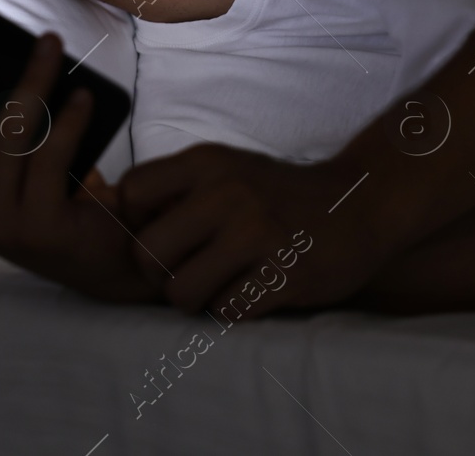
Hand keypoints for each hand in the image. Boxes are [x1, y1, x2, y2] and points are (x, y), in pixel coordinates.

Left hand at [118, 144, 396, 317]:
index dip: (137, 223)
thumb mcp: (228, 169)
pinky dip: (232, 311)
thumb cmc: (279, 194)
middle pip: (146, 253)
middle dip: (160, 274)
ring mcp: (256, 234)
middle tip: (186, 272)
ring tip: (220, 284)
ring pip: (181, 292)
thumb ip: (177, 188)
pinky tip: (252, 291)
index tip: (162, 233)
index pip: (132, 194)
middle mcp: (227, 193)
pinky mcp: (282, 274)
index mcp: (208, 163)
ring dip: (196, 299)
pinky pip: (225, 312)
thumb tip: (114, 216)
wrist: (361, 203)